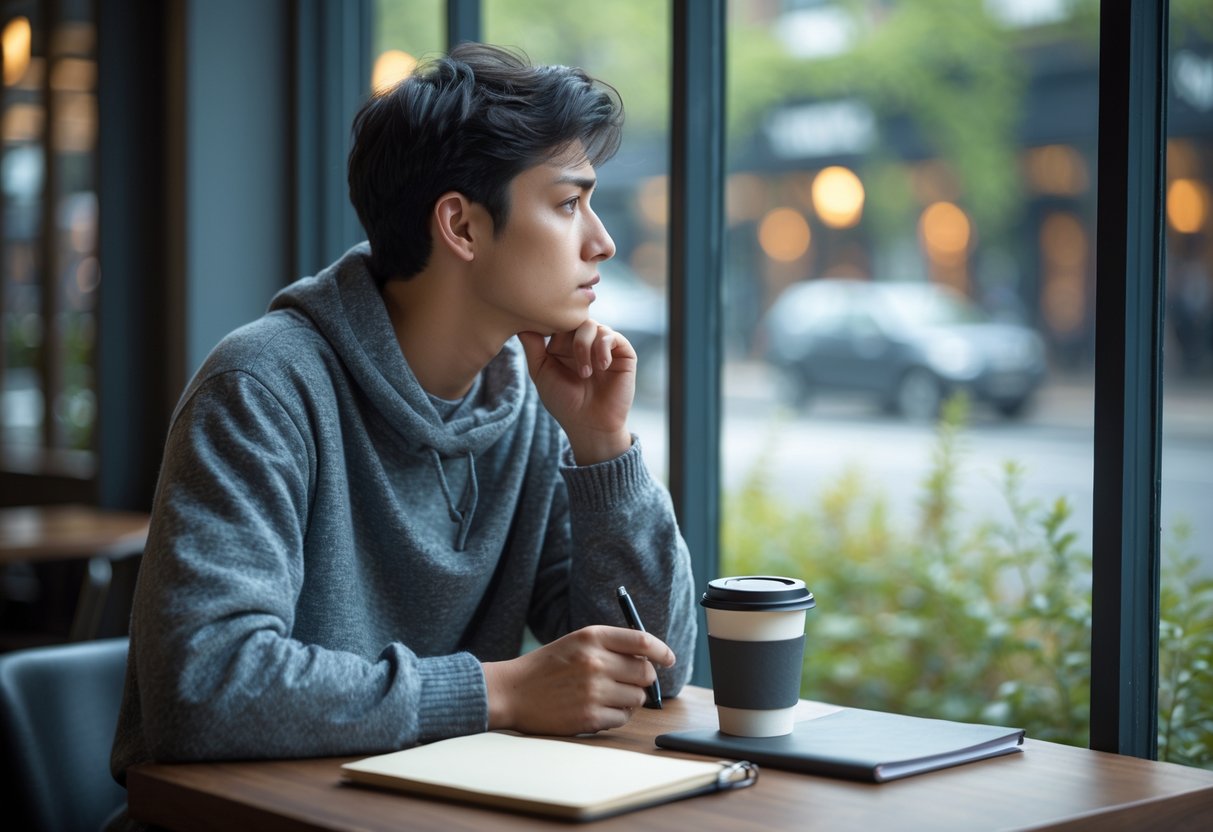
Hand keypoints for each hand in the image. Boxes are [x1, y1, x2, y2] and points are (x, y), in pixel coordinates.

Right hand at [482, 625, 674, 735]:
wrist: (512, 691)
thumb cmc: (547, 666)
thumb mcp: (576, 642)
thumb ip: (611, 645)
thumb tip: (650, 658)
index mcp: (591, 637)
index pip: (642, 641)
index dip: (661, 651)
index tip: (668, 659)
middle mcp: (594, 662)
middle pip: (645, 673)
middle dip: (643, 679)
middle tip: (629, 681)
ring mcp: (592, 691)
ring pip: (637, 698)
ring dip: (629, 699)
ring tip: (607, 695)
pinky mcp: (589, 717)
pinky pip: (622, 719)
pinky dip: (616, 716)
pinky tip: (597, 709)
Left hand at [517, 322, 635, 464]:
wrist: (590, 424)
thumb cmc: (564, 402)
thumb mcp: (541, 372)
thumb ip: (533, 347)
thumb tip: (521, 322)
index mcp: (564, 344)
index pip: (557, 321)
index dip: (551, 326)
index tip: (547, 345)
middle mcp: (585, 341)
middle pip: (573, 318)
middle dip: (566, 337)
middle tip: (562, 357)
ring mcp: (604, 346)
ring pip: (591, 325)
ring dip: (583, 347)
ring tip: (585, 374)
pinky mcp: (623, 352)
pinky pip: (612, 336)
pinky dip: (603, 348)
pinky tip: (600, 367)